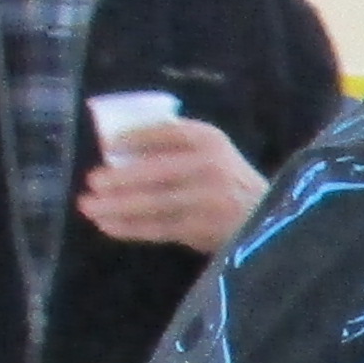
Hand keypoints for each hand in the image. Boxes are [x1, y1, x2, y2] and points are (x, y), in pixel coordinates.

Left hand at [73, 116, 268, 257]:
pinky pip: (158, 228)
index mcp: (210, 140)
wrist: (274, 223)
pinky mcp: (202, 229)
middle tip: (92, 182)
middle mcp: (210, 166)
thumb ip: (175, 149)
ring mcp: (207, 200)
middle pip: (155, 171)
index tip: (109, 146)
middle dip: (119, 178)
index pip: (166, 133)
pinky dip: (130, 228)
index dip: (134, 139)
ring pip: (152, 202)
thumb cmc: (231, 185)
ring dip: (117, 206)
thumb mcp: (213, 154)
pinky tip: (108, 226)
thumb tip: (117, 151)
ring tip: (89, 207)